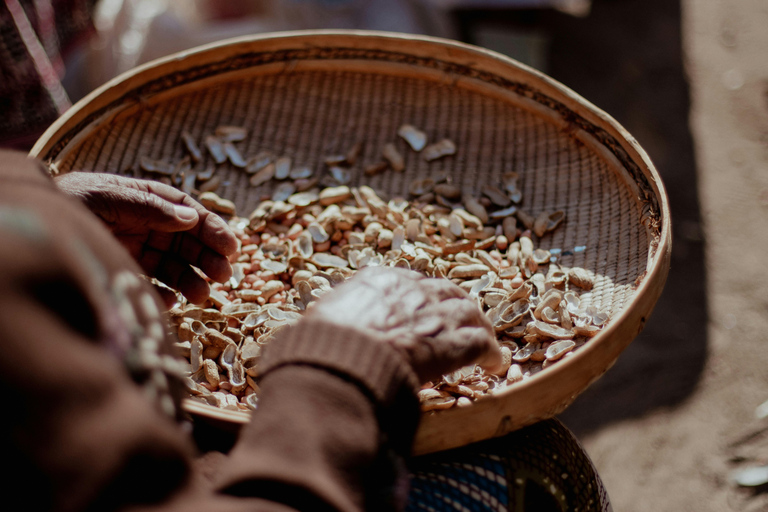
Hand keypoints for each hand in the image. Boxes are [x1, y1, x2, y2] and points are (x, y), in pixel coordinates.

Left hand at [55, 172, 237, 304]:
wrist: (39, 221)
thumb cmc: (73, 200)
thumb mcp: (112, 198)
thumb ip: (151, 208)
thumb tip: (190, 218)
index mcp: (150, 200)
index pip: (190, 214)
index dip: (213, 229)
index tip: (231, 247)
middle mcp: (149, 225)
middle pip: (188, 243)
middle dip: (208, 258)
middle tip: (223, 276)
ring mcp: (138, 248)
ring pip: (174, 266)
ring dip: (191, 280)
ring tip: (200, 295)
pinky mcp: (126, 269)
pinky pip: (152, 283)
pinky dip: (163, 294)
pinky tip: (170, 301)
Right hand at [305, 267, 502, 381]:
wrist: (339, 362)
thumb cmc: (321, 346)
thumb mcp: (320, 319)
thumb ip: (332, 318)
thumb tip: (314, 330)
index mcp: (379, 280)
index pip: (409, 282)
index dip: (420, 297)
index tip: (422, 308)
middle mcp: (411, 289)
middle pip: (445, 292)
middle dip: (455, 306)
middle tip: (461, 320)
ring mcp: (435, 314)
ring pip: (469, 312)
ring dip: (478, 326)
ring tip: (484, 339)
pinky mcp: (451, 341)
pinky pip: (481, 343)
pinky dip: (491, 353)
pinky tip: (495, 364)